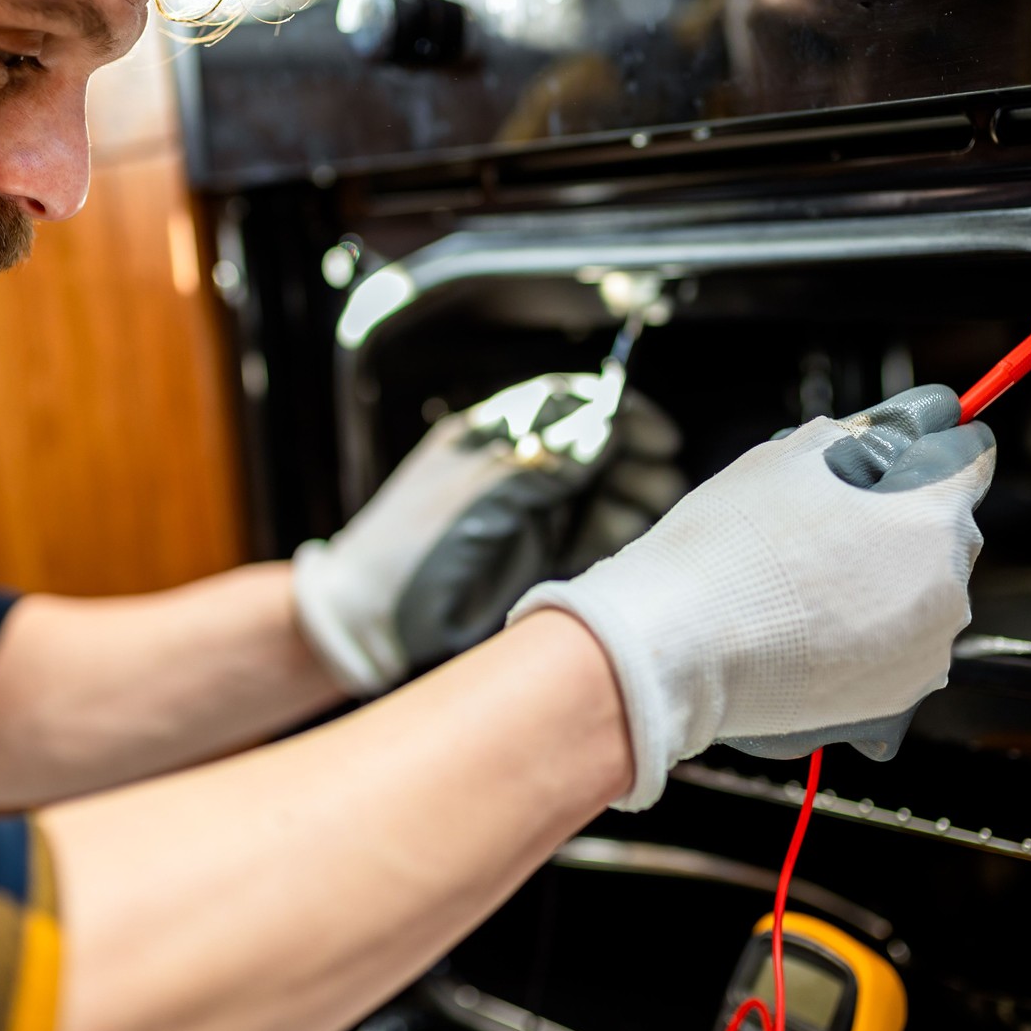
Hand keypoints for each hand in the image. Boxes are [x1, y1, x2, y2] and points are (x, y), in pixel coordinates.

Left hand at [293, 368, 683, 695]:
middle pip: (596, 449)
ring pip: (601, 493)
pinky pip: (592, 537)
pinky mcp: (538, 558)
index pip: (570, 406)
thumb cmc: (406, 552)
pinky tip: (629, 539)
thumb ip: (541, 463)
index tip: (657, 435)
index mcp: (494, 436)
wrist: (370, 623)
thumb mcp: (477, 496)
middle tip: (660, 481)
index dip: (619, 415)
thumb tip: (601, 431)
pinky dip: (617, 535)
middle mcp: (518, 469)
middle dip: (634, 461)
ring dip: (631, 498)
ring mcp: (530, 514)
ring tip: (647, 512)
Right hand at [509, 384, 994, 809]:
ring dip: (892, 590)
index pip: (972, 460)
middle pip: (950, 535)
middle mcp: (948, 578)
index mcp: (929, 508)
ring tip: (815, 593)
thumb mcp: (786, 456)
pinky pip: (907, 653)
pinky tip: (818, 635)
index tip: (917, 463)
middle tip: (836, 535)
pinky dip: (877, 644)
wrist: (681, 642)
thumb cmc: (727, 547)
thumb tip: (881, 430)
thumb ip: (853, 437)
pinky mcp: (905, 696)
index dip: (941, 454)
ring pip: (929, 598)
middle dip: (908, 528)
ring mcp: (931, 644)